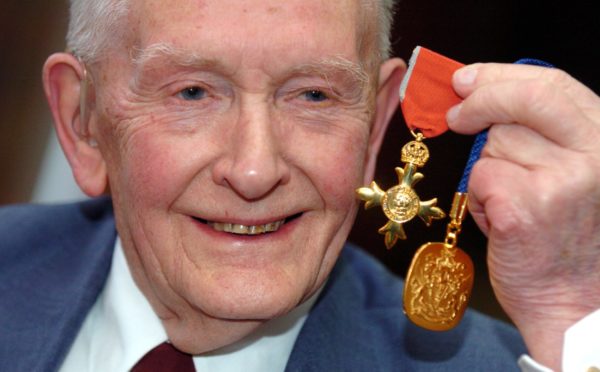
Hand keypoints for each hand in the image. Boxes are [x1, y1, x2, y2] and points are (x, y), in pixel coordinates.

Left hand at [447, 63, 599, 368]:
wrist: (571, 302)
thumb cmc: (566, 238)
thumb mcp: (575, 173)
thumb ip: (547, 132)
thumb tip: (483, 92)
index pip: (552, 84)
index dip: (501, 75)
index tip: (467, 78)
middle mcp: (594, 155)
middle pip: (520, 99)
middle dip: (478, 102)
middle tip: (455, 114)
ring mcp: (562, 180)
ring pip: (493, 144)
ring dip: (487, 168)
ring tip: (509, 201)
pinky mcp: (526, 206)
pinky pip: (479, 177)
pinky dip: (478, 198)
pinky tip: (500, 220)